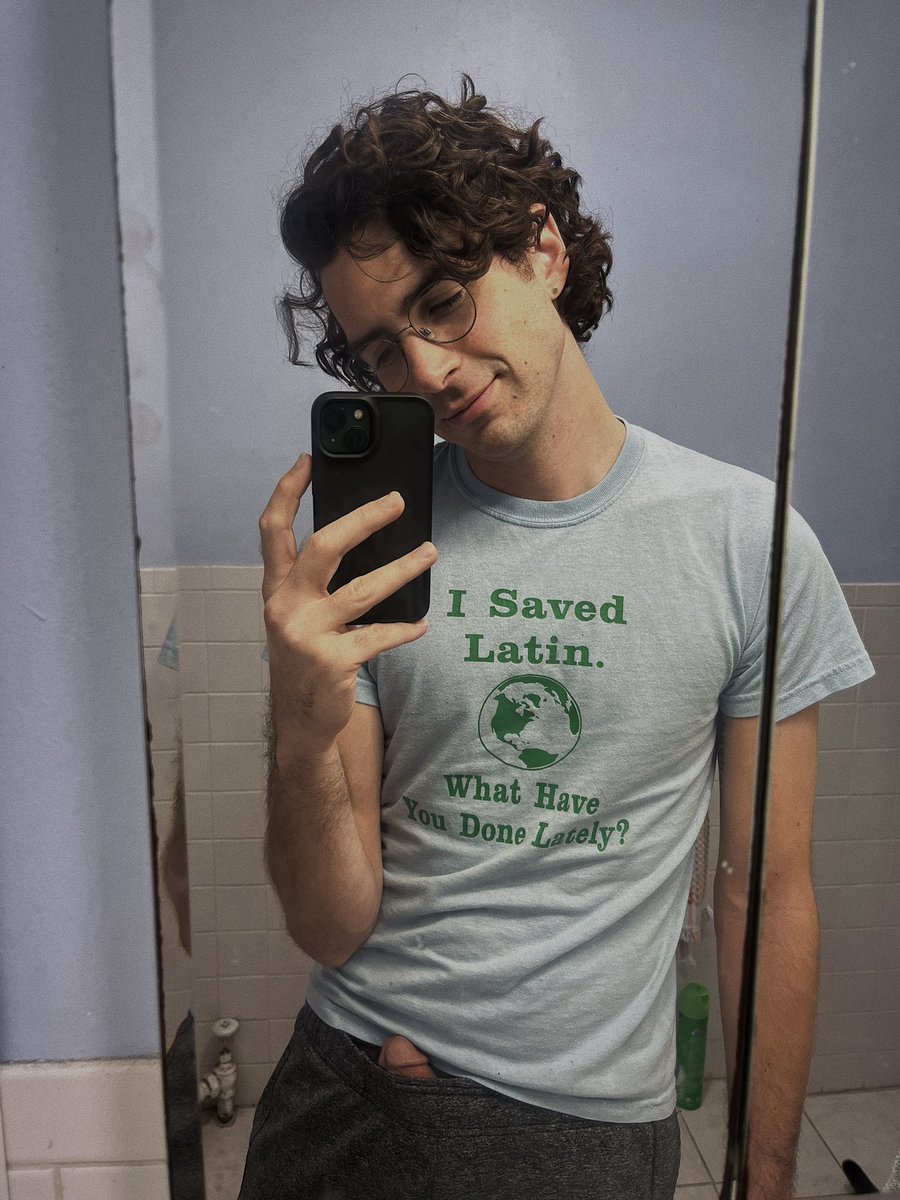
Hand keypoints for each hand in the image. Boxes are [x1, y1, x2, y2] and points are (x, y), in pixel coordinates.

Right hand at [259, 453, 436, 756]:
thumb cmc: (305, 660)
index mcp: (275, 589)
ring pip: (363, 589)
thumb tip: (359, 537)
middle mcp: (286, 606)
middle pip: (323, 547)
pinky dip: (404, 629)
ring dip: (402, 569)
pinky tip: (422, 624)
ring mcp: (308, 634)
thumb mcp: (296, 616)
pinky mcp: (334, 660)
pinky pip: (379, 636)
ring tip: (430, 553)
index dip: (288, 492)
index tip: (307, 460)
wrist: (300, 722)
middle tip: (397, 502)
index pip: (273, 530)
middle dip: (363, 519)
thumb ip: (312, 582)